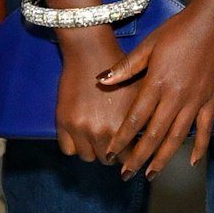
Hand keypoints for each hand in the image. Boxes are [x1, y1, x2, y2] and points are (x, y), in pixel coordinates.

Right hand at [53, 29, 132, 161]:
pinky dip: (75, 146)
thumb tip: (150, 142)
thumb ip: (144, 122)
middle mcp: (101, 131)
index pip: (129, 157)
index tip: (129, 151)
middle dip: (112, 153)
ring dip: (93, 150)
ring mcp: (80, 128)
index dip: (131, 155)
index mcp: (123, 126)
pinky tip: (81, 135)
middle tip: (112, 142)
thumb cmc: (119, 71)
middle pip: (108, 160)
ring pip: (87, 157)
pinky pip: (68, 149)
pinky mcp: (63, 122)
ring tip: (97, 138)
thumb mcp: (139, 96)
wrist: (91, 52)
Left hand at [96, 0, 213, 177]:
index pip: (135, 118)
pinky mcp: (211, 99)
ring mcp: (196, 100)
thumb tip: (102, 81)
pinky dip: (200, 146)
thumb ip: (126, 66)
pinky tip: (193, 161)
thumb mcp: (149, 45)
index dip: (122, 138)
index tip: (111, 153)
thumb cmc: (178, 30)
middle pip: (154, 135)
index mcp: (157, 83)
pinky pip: (205, 128)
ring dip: (163, 158)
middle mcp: (176, 97)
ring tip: (151, 174)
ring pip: (177, 137)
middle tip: (126, 174)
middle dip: (138, 157)